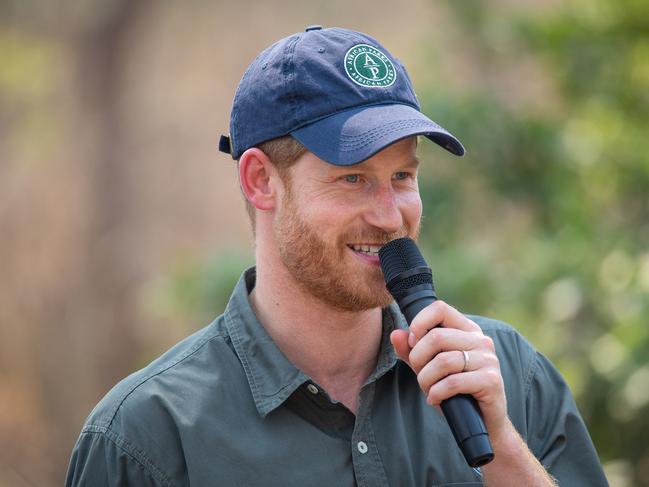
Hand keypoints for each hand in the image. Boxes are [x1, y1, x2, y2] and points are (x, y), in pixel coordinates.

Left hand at [390, 300, 507, 437]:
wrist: (484, 423)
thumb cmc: (455, 391)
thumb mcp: (429, 368)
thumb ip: (412, 351)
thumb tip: (396, 334)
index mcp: (467, 330)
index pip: (439, 309)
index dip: (419, 323)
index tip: (413, 342)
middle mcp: (480, 340)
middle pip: (437, 337)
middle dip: (418, 358)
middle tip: (420, 374)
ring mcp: (488, 360)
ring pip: (443, 361)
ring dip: (426, 379)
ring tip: (428, 389)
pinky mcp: (490, 380)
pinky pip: (453, 382)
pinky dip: (436, 393)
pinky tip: (435, 399)